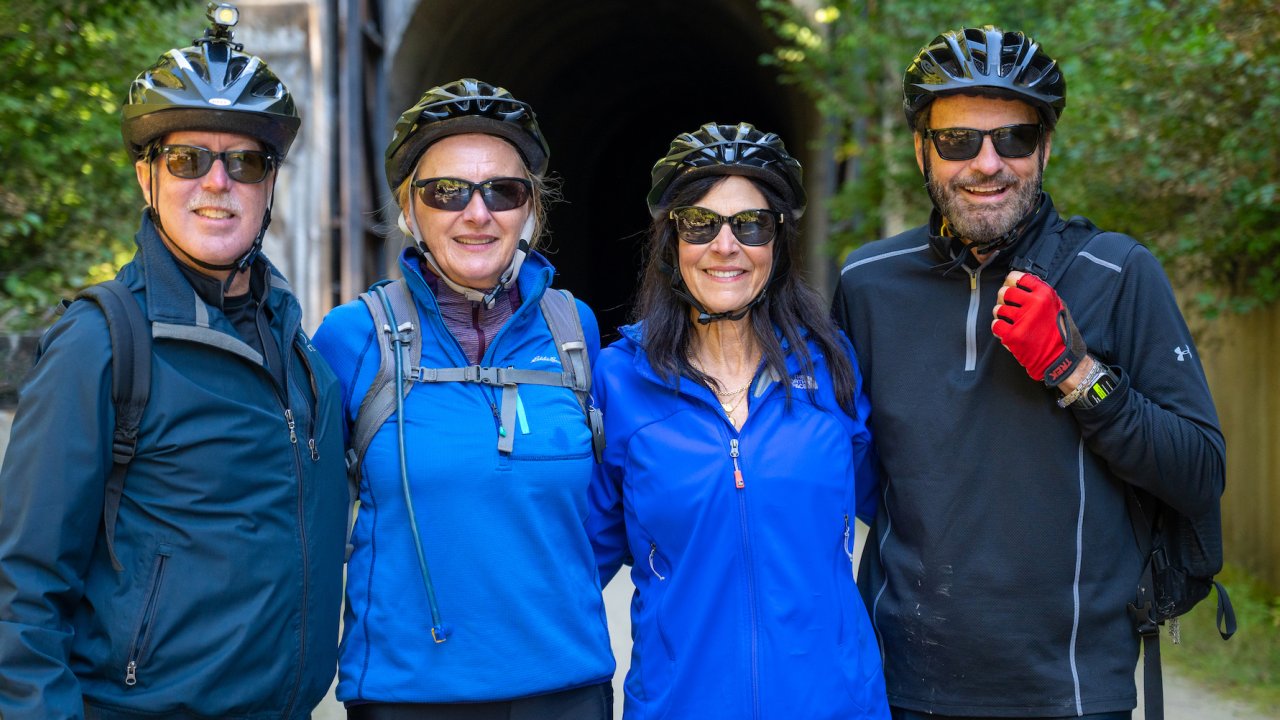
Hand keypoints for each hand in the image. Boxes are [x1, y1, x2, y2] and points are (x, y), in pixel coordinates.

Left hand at [992, 270, 1086, 385]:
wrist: (1059, 358)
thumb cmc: (1058, 332)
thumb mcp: (1056, 305)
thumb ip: (1038, 293)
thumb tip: (1017, 283)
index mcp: (1044, 294)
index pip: (1017, 277)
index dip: (1010, 281)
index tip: (1010, 285)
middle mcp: (1034, 304)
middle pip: (1004, 292)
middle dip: (1004, 299)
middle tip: (1009, 306)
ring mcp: (1022, 320)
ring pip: (997, 309)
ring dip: (1001, 315)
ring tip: (1011, 321)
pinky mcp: (1013, 335)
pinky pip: (995, 325)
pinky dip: (999, 328)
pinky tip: (1007, 331)